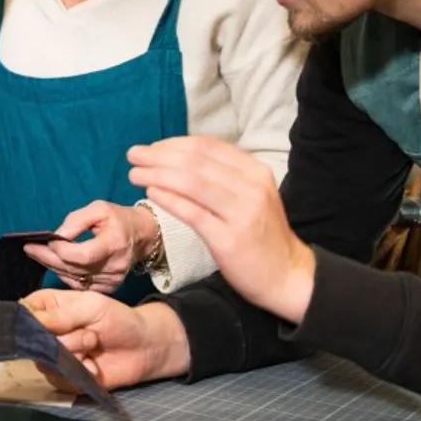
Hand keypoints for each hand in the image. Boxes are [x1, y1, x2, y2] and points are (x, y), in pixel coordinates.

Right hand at [23, 290, 189, 388]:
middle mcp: (45, 331)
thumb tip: (31, 321)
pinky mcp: (64, 378)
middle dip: (65, 340)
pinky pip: (59, 379)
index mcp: (47, 306)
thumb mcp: (92, 307)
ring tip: (94, 347)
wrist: (144, 348)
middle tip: (90, 335)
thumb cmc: (119, 319)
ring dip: (74, 355)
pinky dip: (79, 373)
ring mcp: (53, 356)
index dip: (35, 321)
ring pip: (46, 361)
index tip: (56, 323)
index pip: (23, 313)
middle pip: (35, 340)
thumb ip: (62, 315)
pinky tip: (94, 367)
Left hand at [24, 199, 156, 291]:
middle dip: (48, 257)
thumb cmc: (119, 219)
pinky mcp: (109, 287)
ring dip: (52, 266)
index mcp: (114, 244)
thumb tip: (57, 235)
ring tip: (36, 254)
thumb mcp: (99, 209)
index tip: (47, 239)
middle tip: (29, 248)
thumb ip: (77, 220)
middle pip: (74, 268)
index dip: (62, 249)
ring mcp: (112, 280)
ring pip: (74, 278)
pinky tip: (53, 263)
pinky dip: (64, 274)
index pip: (83, 254)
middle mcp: (114, 266)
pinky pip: (80, 285)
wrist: (142, 237)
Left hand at [128, 136, 315, 321]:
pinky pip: (192, 213)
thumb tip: (177, 158)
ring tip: (134, 173)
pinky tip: (150, 194)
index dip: (173, 144)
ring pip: (191, 183)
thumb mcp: (250, 195)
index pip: (207, 147)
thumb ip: (222, 176)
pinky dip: (168, 199)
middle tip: (133, 155)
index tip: (151, 149)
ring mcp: (242, 212)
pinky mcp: (230, 238)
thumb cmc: (260, 234)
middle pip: (195, 161)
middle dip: (158, 155)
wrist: (287, 276)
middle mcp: (251, 186)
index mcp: (255, 171)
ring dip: (157, 174)